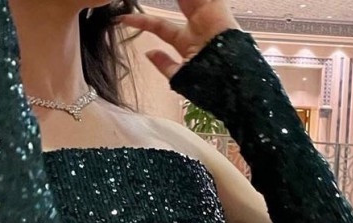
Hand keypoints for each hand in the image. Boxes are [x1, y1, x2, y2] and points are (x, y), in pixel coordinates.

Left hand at [117, 0, 240, 78]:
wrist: (231, 81)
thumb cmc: (210, 85)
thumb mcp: (181, 76)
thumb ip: (165, 64)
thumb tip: (148, 53)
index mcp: (187, 40)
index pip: (159, 26)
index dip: (141, 22)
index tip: (121, 19)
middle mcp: (196, 24)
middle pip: (177, 1)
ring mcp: (207, 12)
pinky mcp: (217, 5)